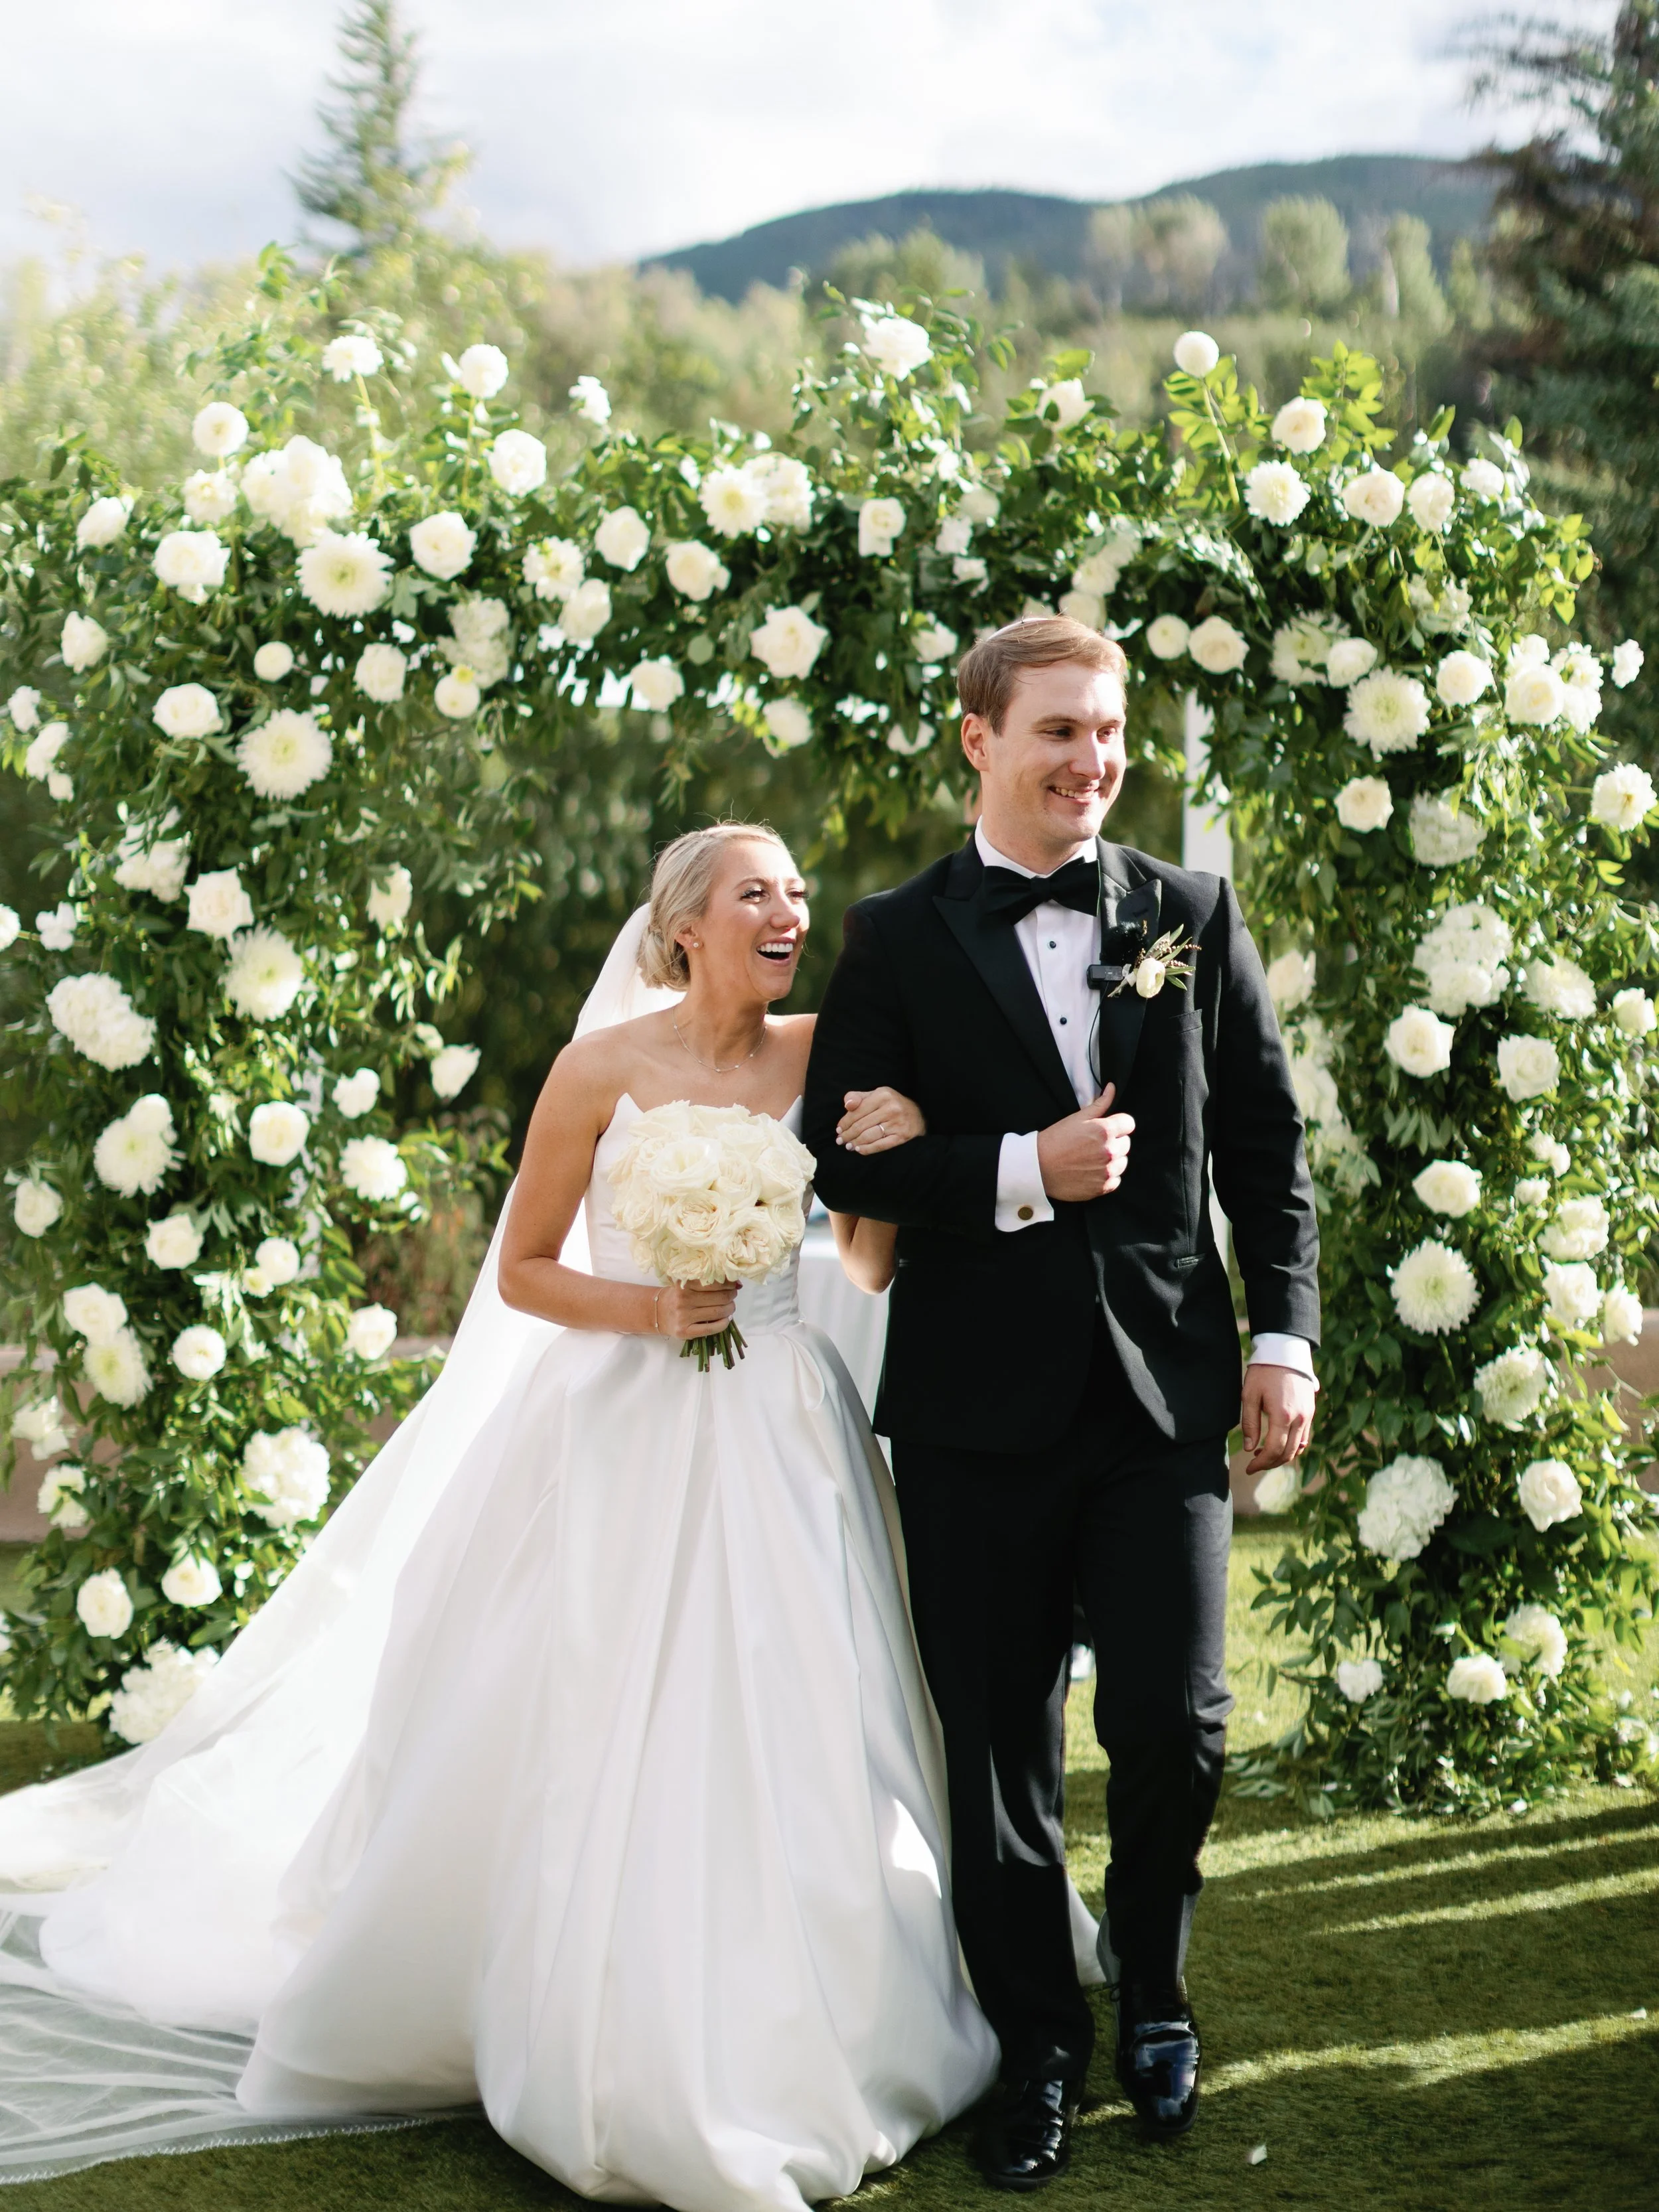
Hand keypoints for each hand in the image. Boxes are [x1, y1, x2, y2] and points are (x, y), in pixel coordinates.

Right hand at [652, 1281, 739, 1341]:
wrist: (658, 1312)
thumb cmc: (678, 1296)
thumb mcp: (688, 1284)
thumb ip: (709, 1283)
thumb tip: (737, 1283)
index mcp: (685, 1284)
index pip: (714, 1282)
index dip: (728, 1284)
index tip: (733, 1284)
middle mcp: (683, 1299)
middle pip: (719, 1297)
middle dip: (731, 1296)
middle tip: (733, 1295)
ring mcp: (683, 1316)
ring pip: (717, 1312)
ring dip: (730, 1309)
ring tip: (731, 1307)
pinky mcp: (684, 1331)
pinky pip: (711, 1329)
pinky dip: (723, 1324)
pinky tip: (725, 1320)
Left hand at [836, 1086, 926, 1153]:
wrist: (918, 1115)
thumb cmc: (891, 1104)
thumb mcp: (876, 1095)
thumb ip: (858, 1097)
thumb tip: (847, 1105)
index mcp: (883, 1095)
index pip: (857, 1111)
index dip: (845, 1122)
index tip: (838, 1129)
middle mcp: (891, 1108)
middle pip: (861, 1125)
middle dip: (847, 1134)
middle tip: (840, 1140)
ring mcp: (898, 1123)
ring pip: (869, 1136)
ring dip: (855, 1142)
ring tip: (848, 1145)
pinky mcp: (902, 1136)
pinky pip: (880, 1145)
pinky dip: (867, 1149)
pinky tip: (859, 1149)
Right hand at [1035, 1084, 1134, 1201]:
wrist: (1038, 1167)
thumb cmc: (1055, 1140)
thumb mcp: (1076, 1118)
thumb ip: (1100, 1103)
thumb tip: (1112, 1088)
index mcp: (1105, 1130)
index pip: (1129, 1124)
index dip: (1118, 1124)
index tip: (1107, 1128)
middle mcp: (1110, 1151)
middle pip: (1126, 1143)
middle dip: (1114, 1141)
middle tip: (1093, 1144)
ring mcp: (1107, 1171)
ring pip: (1122, 1162)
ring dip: (1112, 1159)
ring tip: (1091, 1158)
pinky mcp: (1102, 1187)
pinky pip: (1116, 1179)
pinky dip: (1107, 1176)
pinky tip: (1091, 1171)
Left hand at [1241, 1364, 1315, 1475]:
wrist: (1285, 1351)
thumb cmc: (1263, 1372)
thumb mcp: (1249, 1395)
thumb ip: (1249, 1423)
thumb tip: (1249, 1448)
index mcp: (1282, 1416)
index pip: (1274, 1450)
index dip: (1261, 1463)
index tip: (1249, 1468)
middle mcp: (1300, 1418)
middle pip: (1288, 1453)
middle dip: (1271, 1463)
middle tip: (1255, 1464)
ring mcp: (1308, 1415)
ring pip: (1298, 1447)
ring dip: (1282, 1456)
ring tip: (1264, 1454)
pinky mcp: (1311, 1411)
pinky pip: (1305, 1436)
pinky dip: (1294, 1446)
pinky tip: (1280, 1444)